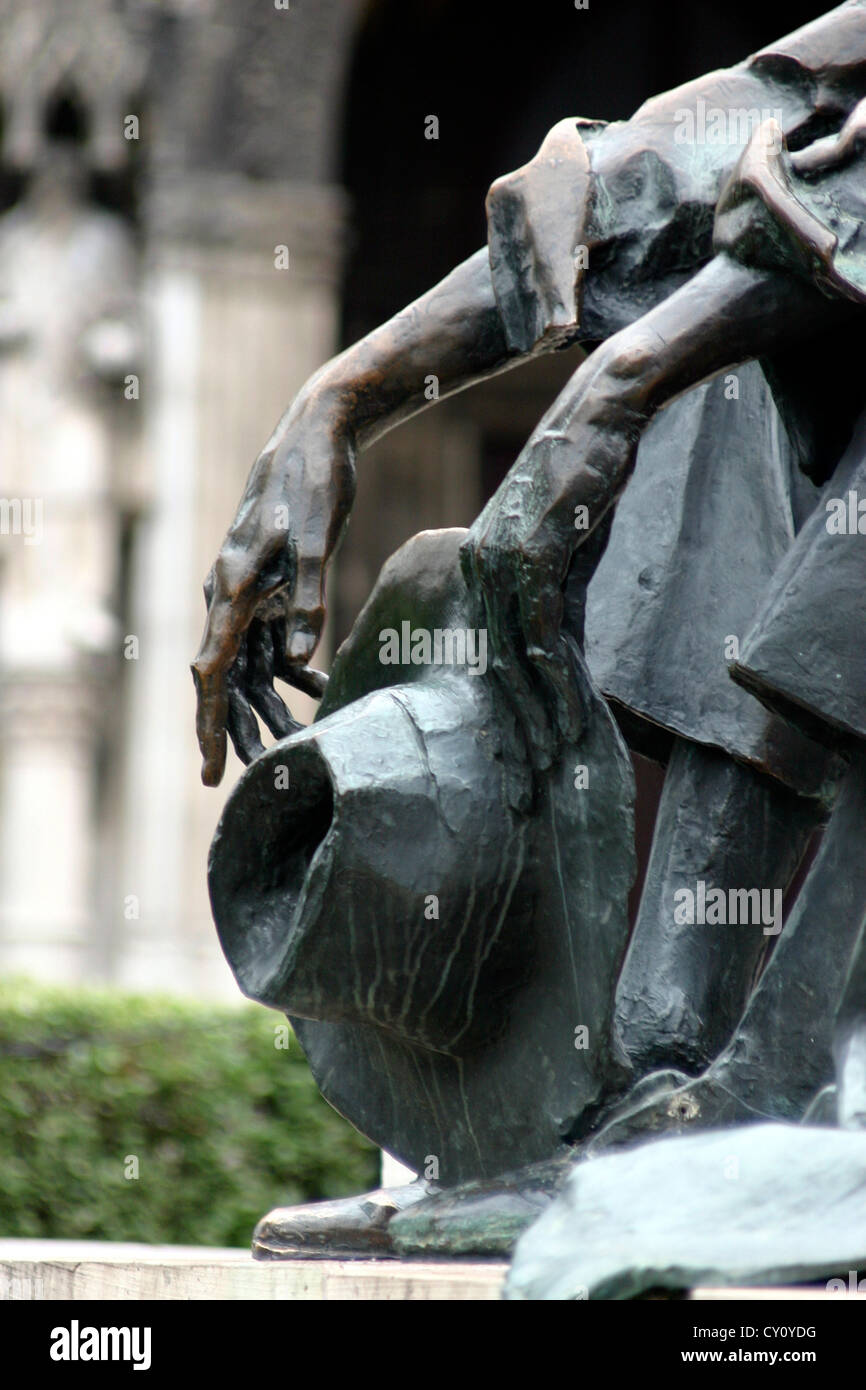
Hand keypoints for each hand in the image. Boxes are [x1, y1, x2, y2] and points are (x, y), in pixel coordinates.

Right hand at [192, 397, 353, 785]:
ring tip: (299, 747)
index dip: (211, 725)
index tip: (213, 771)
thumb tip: (302, 662)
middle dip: (241, 731)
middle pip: (227, 681)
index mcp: (231, 588)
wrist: (313, 436)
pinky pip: (273, 644)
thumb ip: (312, 598)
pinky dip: (294, 671)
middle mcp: (230, 598)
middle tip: (260, 780)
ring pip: (251, 668)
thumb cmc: (312, 483)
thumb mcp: (319, 539)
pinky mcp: (269, 590)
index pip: (212, 672)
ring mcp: (248, 596)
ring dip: (271, 707)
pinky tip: (320, 690)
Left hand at [459, 446, 584, 779]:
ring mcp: (502, 568)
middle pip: (489, 671)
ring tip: (541, 774)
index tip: (506, 759)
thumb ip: (555, 601)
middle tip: (511, 790)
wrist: (601, 415)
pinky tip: (565, 726)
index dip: (498, 714)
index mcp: (475, 571)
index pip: (482, 657)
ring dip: (531, 724)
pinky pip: (542, 638)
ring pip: (513, 665)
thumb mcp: (564, 551)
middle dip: (505, 736)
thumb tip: (558, 655)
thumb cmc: (585, 479)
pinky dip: (557, 686)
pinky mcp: (534, 561)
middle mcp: (478, 573)